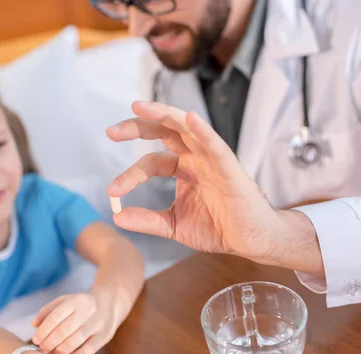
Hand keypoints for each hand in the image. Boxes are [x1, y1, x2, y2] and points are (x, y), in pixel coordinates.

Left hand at [31, 291, 121, 353]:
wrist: (109, 303)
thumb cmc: (80, 305)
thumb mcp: (65, 301)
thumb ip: (48, 311)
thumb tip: (34, 325)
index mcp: (76, 300)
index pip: (56, 316)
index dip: (43, 330)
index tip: (35, 340)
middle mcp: (89, 310)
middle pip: (65, 330)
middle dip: (50, 342)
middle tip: (43, 349)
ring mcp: (99, 323)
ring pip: (76, 341)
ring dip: (61, 351)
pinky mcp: (106, 335)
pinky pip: (88, 350)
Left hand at [105, 101, 282, 263]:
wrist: (248, 240)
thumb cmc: (216, 228)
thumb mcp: (173, 225)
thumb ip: (147, 220)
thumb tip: (116, 217)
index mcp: (182, 168)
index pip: (151, 162)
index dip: (130, 174)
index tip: (112, 191)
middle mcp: (195, 157)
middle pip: (164, 132)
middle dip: (138, 127)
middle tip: (111, 132)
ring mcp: (211, 158)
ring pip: (186, 128)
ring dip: (163, 114)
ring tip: (139, 107)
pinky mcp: (229, 166)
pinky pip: (215, 145)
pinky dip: (203, 131)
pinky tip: (190, 118)